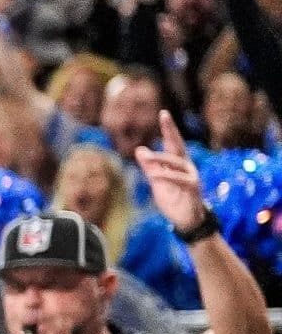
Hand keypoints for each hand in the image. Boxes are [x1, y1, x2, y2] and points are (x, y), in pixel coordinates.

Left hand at [133, 111, 208, 234]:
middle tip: (164, 115)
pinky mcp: (193, 188)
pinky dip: (167, 176)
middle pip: (179, 144)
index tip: (164, 113)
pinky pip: (180, 180)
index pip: (172, 143)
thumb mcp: (157, 181)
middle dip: (171, 130)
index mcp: (178, 163)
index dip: (168, 129)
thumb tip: (140, 149)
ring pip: (177, 162)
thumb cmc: (173, 199)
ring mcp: (191, 176)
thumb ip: (149, 167)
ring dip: (161, 159)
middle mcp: (187, 166)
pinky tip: (155, 175)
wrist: (186, 220)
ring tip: (148, 156)